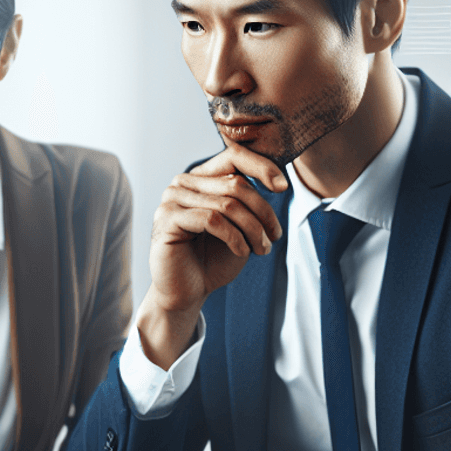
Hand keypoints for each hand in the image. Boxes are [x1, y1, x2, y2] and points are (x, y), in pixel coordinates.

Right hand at [148, 143, 285, 310]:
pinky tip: (242, 252)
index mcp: (201, 179)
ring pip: (228, 204)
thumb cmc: (213, 259)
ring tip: (261, 249)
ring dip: (253, 229)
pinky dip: (234, 238)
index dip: (262, 167)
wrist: (187, 293)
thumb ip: (249, 201)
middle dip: (263, 212)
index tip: (283, 187)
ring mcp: (172, 199)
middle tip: (274, 237)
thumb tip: (278, 180)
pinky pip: (212, 220)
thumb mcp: (239, 226)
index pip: (234, 157)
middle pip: (236, 184)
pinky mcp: (168, 218)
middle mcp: (183, 183)